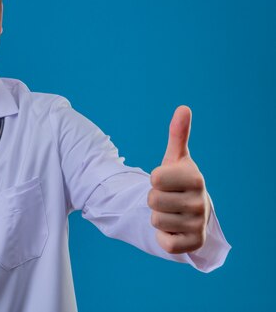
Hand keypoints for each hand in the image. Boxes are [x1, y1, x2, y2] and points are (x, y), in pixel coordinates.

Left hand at [148, 105, 209, 253]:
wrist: (192, 211)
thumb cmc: (178, 181)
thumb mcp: (175, 158)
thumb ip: (178, 134)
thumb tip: (183, 108)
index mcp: (195, 178)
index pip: (154, 179)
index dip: (154, 180)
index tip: (166, 181)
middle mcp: (200, 202)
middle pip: (151, 200)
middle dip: (154, 199)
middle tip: (167, 198)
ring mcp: (198, 224)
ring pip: (155, 220)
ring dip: (157, 218)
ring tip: (170, 212)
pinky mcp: (193, 244)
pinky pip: (164, 242)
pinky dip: (163, 237)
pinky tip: (174, 229)